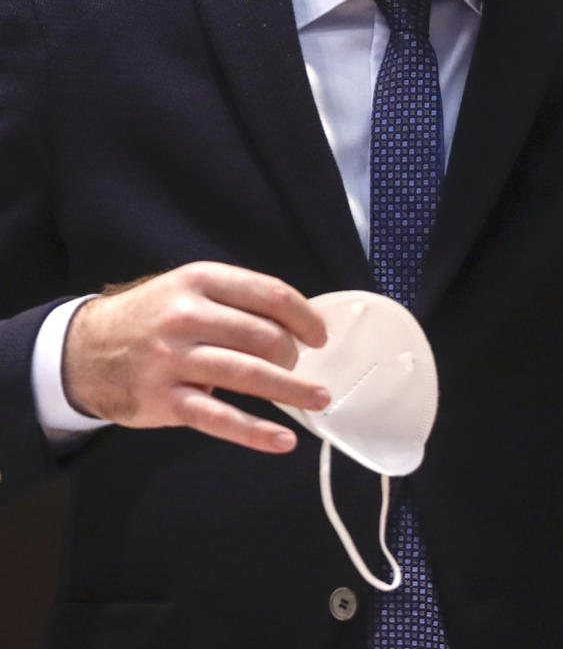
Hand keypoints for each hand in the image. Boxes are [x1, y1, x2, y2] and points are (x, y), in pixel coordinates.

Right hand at [62, 261, 328, 453]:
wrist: (84, 350)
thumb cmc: (152, 317)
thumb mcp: (188, 288)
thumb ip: (236, 300)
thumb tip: (297, 323)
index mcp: (200, 280)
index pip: (269, 294)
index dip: (304, 316)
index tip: (320, 335)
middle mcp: (186, 316)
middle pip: (263, 335)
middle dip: (293, 354)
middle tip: (299, 366)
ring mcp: (174, 360)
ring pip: (248, 374)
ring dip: (292, 390)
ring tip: (319, 398)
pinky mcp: (165, 400)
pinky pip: (220, 419)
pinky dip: (256, 432)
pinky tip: (283, 440)